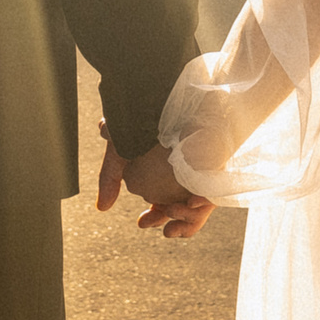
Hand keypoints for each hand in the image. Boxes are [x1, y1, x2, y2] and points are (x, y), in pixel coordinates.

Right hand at [96, 120, 214, 239]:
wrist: (163, 93)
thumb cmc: (140, 118)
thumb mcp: (120, 149)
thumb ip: (110, 178)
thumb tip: (102, 208)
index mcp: (164, 174)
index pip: (164, 204)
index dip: (154, 217)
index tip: (141, 222)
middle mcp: (184, 174)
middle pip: (182, 208)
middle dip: (169, 220)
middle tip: (158, 226)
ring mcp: (201, 169)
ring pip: (198, 205)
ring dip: (186, 216)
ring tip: (171, 211)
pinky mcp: (217, 163)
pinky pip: (215, 192)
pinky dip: (204, 201)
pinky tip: (192, 201)